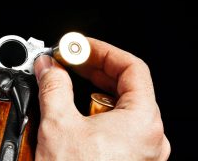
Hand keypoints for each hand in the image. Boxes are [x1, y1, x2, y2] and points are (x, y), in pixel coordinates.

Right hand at [33, 38, 169, 160]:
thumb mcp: (59, 125)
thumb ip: (55, 87)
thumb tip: (48, 67)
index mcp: (143, 123)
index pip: (131, 68)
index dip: (102, 52)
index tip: (79, 46)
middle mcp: (148, 137)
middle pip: (127, 86)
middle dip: (94, 69)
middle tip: (69, 60)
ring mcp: (139, 151)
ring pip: (120, 107)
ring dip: (93, 90)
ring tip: (68, 81)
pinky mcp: (126, 160)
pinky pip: (116, 126)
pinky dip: (95, 112)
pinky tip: (75, 111)